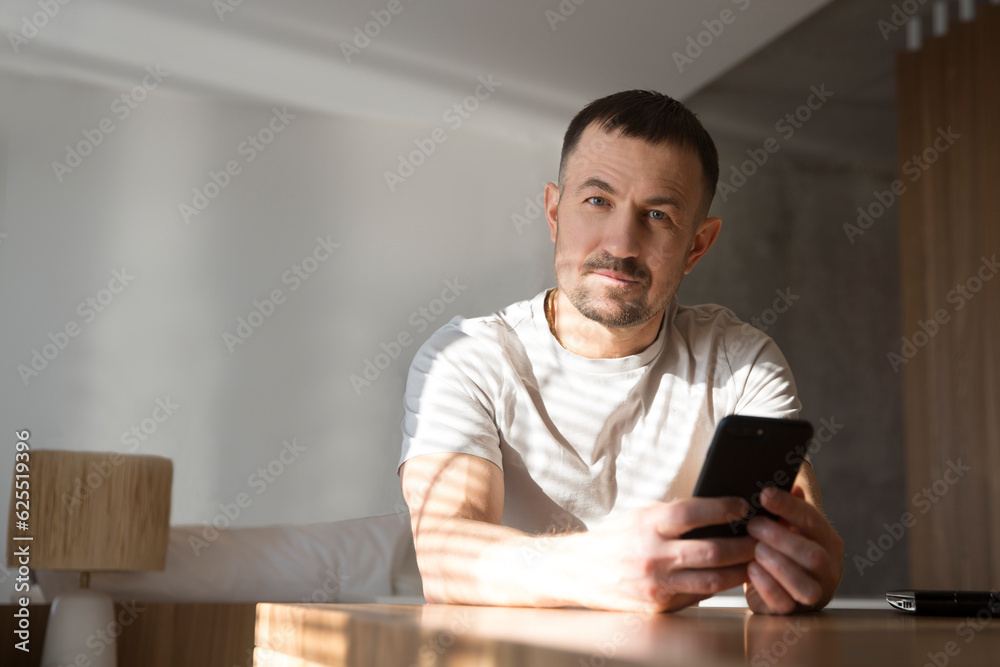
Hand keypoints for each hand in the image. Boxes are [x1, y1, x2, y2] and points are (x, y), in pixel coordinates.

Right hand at [559, 497, 756, 611]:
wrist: (579, 571)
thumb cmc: (614, 539)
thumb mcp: (640, 515)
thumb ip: (674, 515)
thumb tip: (718, 511)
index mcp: (647, 525)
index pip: (691, 513)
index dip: (722, 508)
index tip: (742, 507)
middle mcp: (652, 555)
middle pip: (711, 551)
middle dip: (743, 545)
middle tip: (762, 538)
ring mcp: (656, 585)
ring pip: (712, 580)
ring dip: (739, 571)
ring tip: (755, 561)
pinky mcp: (659, 606)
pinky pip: (697, 596)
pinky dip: (717, 587)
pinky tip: (729, 577)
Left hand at [743, 486, 843, 613]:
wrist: (771, 583)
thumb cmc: (777, 545)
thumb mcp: (783, 522)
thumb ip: (786, 503)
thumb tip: (777, 472)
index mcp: (828, 541)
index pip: (812, 520)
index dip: (788, 506)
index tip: (764, 494)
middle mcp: (828, 568)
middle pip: (812, 555)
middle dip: (780, 537)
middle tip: (753, 525)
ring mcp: (814, 593)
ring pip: (803, 583)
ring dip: (775, 563)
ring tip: (754, 549)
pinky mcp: (792, 611)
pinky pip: (783, 602)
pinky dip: (765, 584)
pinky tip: (750, 569)